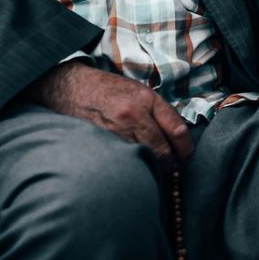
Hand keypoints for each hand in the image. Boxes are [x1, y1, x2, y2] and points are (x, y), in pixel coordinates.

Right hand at [25, 61, 193, 169]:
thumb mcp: (138, 91)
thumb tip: (179, 135)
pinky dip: (132, 167)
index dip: (186, 150)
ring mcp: (116, 130)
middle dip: (171, 165)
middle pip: (163, 151)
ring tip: (153, 171)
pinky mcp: (102, 142)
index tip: (186, 157)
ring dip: (151, 169)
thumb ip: (158, 111)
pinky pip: (124, 161)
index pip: (177, 130)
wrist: (72, 88)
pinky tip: (133, 168)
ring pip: (144, 159)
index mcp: (147, 99)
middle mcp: (134, 114)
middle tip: (173, 170)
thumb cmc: (108, 89)